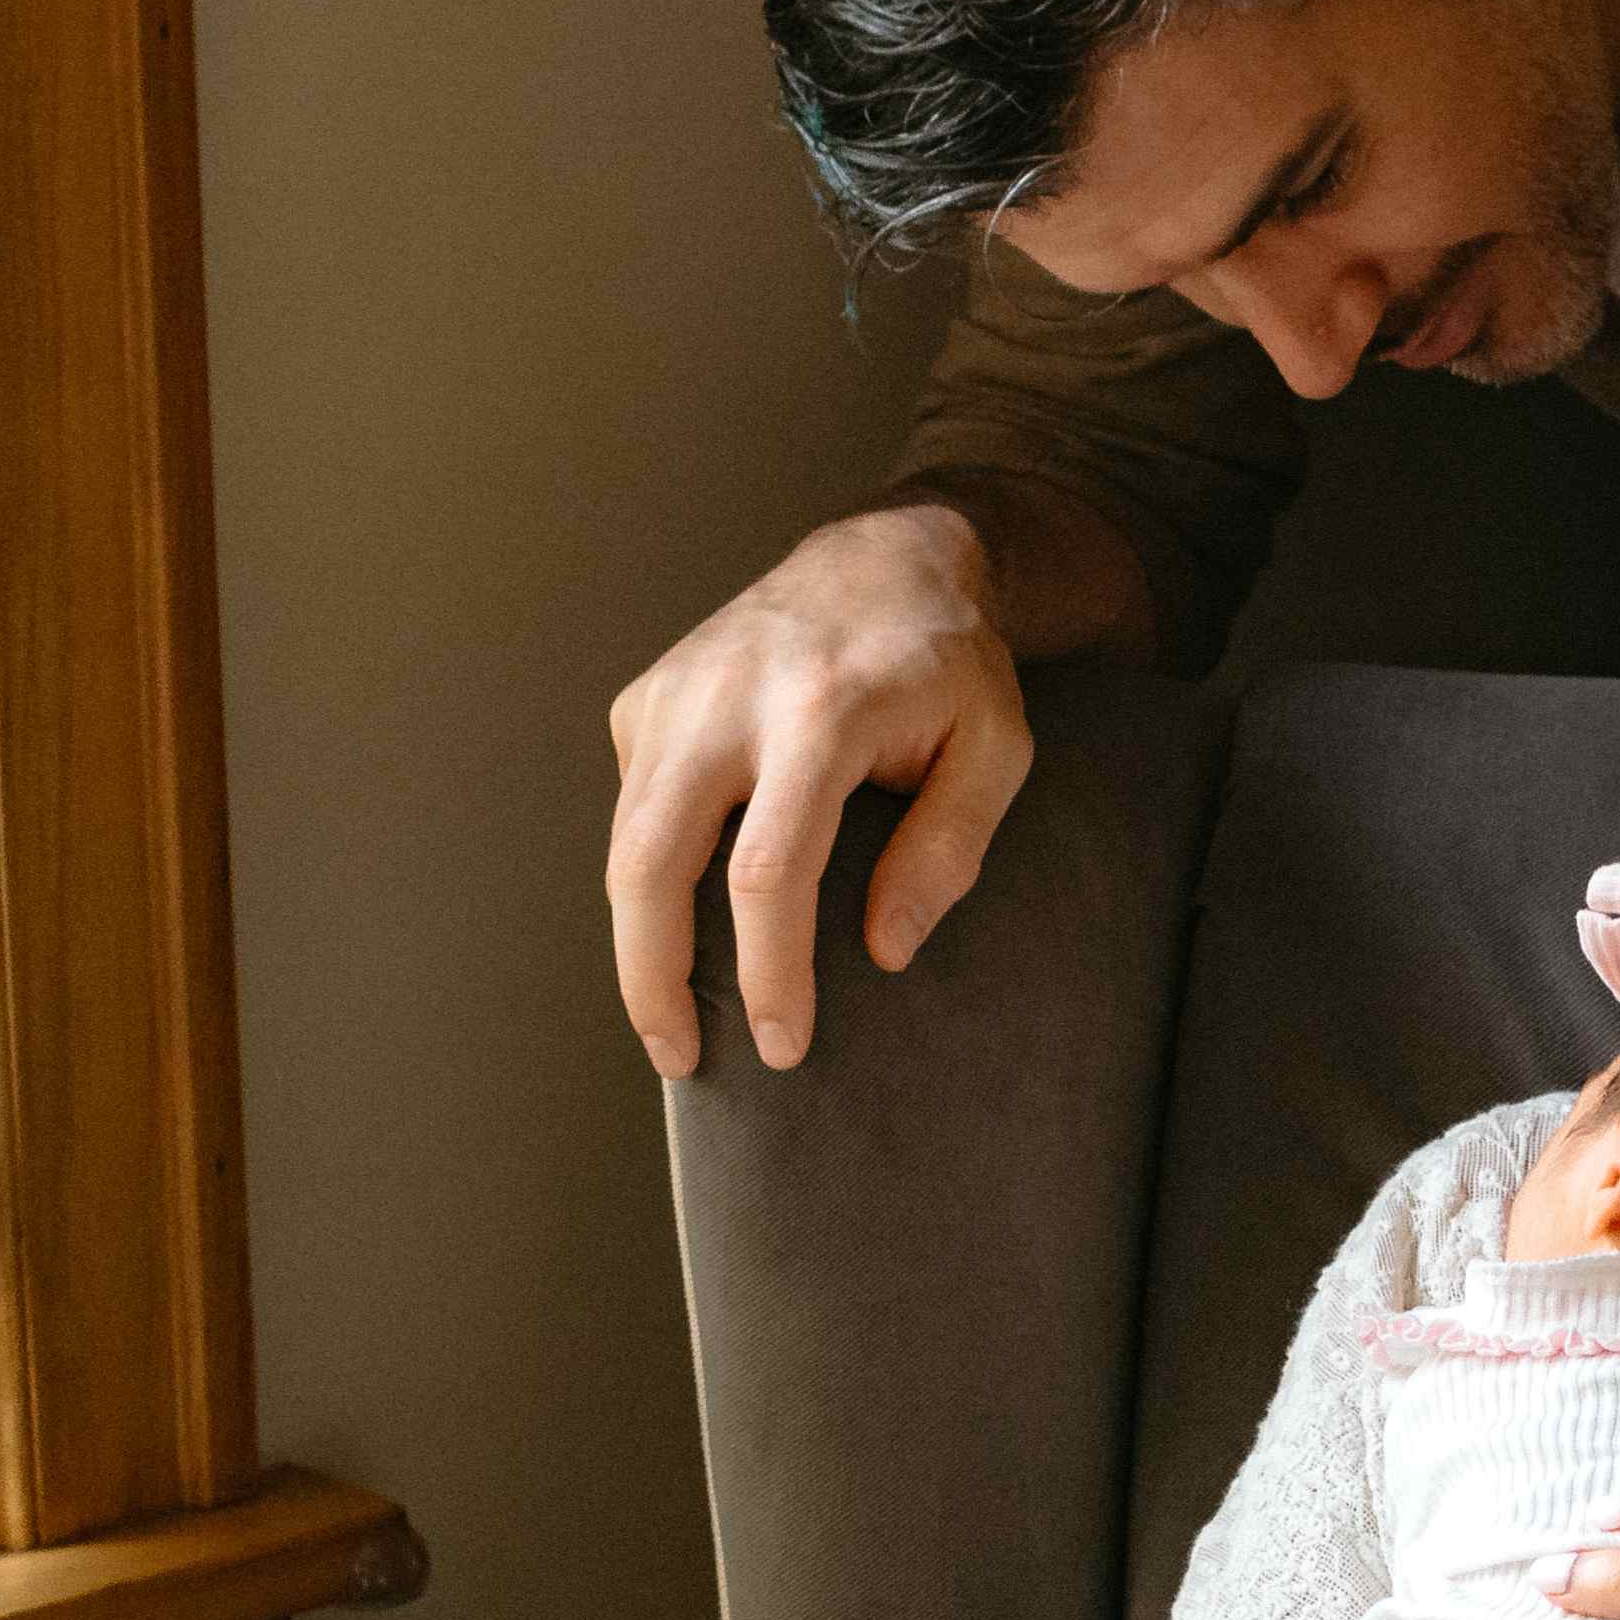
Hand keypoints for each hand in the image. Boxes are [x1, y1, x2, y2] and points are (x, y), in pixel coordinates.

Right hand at [606, 500, 1034, 1078]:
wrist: (883, 560)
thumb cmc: (950, 667)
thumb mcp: (996, 748)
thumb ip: (949, 848)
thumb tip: (884, 950)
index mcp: (820, 712)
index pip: (766, 869)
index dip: (768, 970)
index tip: (784, 1044)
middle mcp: (727, 698)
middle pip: (650, 859)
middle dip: (655, 975)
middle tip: (682, 1060)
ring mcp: (674, 693)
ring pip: (623, 842)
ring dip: (635, 945)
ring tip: (669, 1024)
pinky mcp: (645, 700)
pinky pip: (634, 809)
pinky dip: (648, 880)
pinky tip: (682, 928)